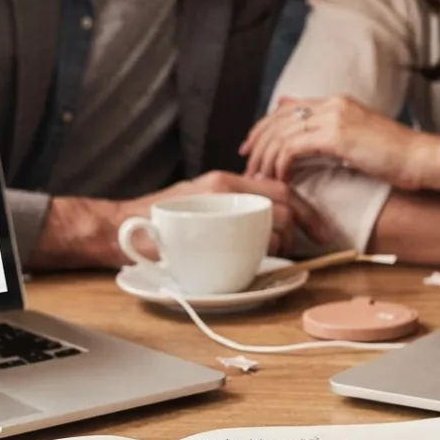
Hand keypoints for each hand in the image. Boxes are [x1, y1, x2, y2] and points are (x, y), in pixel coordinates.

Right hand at [39, 171, 329, 268]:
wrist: (116, 228)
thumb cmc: (158, 226)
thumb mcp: (200, 210)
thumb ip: (229, 213)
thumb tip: (267, 231)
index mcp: (227, 182)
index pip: (281, 188)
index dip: (308, 208)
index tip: (322, 228)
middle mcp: (225, 186)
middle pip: (283, 200)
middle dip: (305, 224)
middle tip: (314, 242)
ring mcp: (214, 199)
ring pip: (270, 217)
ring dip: (285, 239)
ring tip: (284, 253)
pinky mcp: (201, 218)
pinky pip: (247, 234)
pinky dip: (263, 247)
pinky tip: (260, 257)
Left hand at [241, 95, 439, 193]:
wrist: (422, 159)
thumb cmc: (397, 156)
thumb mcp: (358, 137)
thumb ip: (330, 131)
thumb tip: (309, 137)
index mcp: (336, 102)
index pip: (287, 108)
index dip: (264, 127)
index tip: (252, 148)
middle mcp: (331, 104)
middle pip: (277, 118)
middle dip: (257, 142)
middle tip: (247, 164)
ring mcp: (333, 117)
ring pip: (281, 133)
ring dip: (266, 157)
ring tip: (262, 178)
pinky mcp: (336, 136)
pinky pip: (293, 147)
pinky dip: (281, 164)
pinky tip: (281, 179)